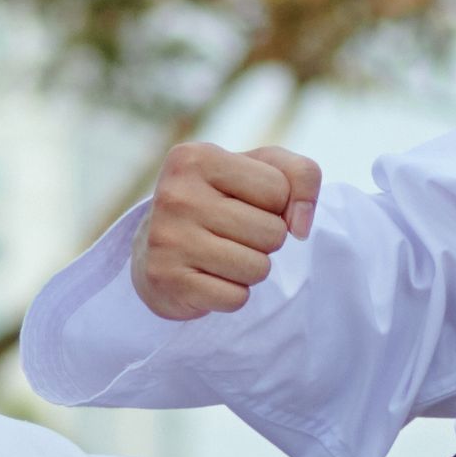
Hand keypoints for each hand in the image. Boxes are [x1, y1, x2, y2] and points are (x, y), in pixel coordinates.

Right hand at [131, 143, 324, 319]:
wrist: (154, 247)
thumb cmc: (219, 201)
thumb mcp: (260, 171)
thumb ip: (301, 176)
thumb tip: (301, 228)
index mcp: (197, 157)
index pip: (279, 189)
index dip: (274, 204)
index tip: (242, 203)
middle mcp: (176, 195)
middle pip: (273, 232)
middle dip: (265, 240)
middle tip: (233, 235)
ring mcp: (167, 239)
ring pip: (258, 269)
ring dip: (251, 269)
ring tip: (222, 256)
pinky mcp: (166, 280)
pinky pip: (236, 298)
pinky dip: (232, 294)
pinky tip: (208, 278)